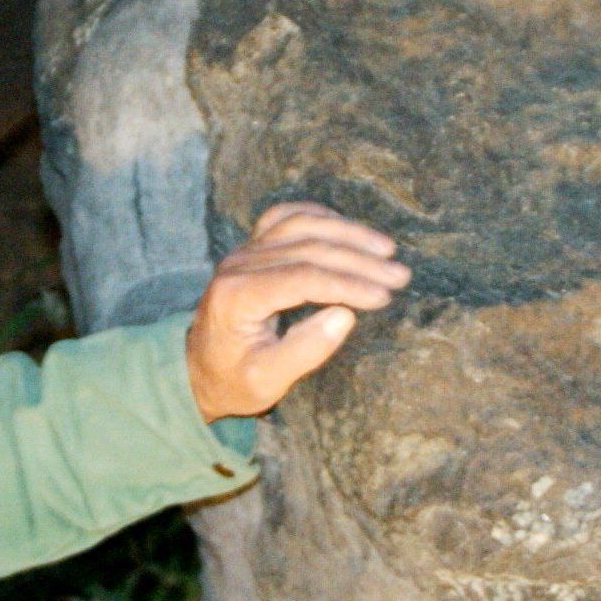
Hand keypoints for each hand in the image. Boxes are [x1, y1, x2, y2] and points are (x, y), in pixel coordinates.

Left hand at [187, 202, 409, 423]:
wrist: (199, 370)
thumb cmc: (233, 381)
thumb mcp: (266, 382)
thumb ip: (304, 351)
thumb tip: (346, 317)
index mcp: (237, 297)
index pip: (302, 278)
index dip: (347, 284)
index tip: (384, 296)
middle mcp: (238, 265)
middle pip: (307, 248)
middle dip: (359, 260)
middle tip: (401, 275)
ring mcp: (243, 252)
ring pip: (300, 224)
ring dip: (347, 233)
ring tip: (387, 250)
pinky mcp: (251, 248)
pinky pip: (286, 218)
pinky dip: (321, 217)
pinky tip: (350, 229)